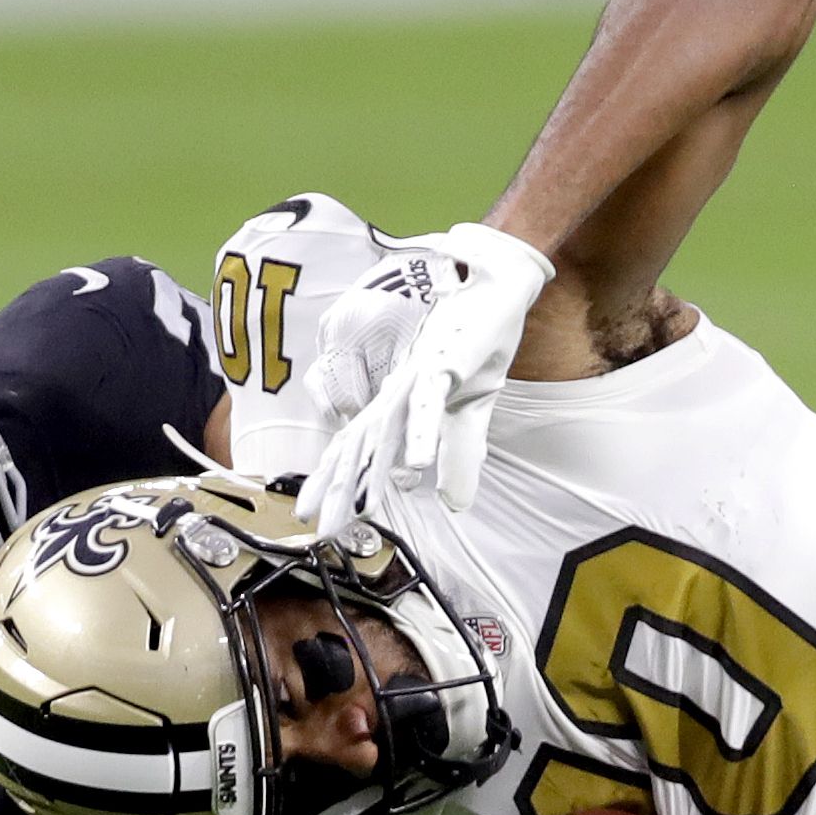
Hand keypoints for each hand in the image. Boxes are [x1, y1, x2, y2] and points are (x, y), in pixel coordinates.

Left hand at [299, 222, 551, 526]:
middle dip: (338, 489)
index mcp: (400, 402)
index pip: (360, 448)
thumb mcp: (473, 412)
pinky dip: (421, 434)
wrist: (498, 286)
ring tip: (353, 510)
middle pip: (359, 445)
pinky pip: (428, 404)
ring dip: (367, 471)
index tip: (323, 520)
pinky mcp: (443, 362)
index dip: (338, 484)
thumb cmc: (480, 342)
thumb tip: (452, 505)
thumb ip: (460, 456)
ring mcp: (416, 376)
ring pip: (383, 430)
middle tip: (317, 528)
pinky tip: (413, 465)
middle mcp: (398, 391)